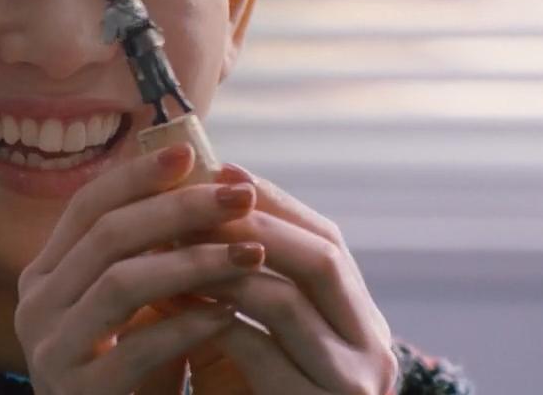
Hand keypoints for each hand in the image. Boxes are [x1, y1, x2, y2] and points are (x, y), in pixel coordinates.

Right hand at [14, 143, 268, 394]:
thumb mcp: (140, 302)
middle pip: (107, 235)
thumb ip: (153, 249)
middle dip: (180, 209)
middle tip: (240, 196)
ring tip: (251, 252)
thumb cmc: (140, 371)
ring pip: (121, 283)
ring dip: (193, 262)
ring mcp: (50, 350)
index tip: (192, 152)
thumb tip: (204, 171)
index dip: (137, 175)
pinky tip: (231, 315)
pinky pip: (137, 347)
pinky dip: (189, 325)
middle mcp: (35, 306)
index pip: (87, 206)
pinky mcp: (76, 393)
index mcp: (46, 274)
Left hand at [158, 164, 398, 394]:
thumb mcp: (255, 339)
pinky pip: (259, 351)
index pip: (326, 238)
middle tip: (195, 200)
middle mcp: (371, 347)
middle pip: (321, 256)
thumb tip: (191, 211)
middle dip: (252, 222)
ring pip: (287, 299)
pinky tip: (171, 303)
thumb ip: (242, 287)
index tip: (219, 169)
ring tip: (172, 245)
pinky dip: (211, 319)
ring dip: (221, 265)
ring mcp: (353, 383)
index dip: (273, 199)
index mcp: (360, 321)